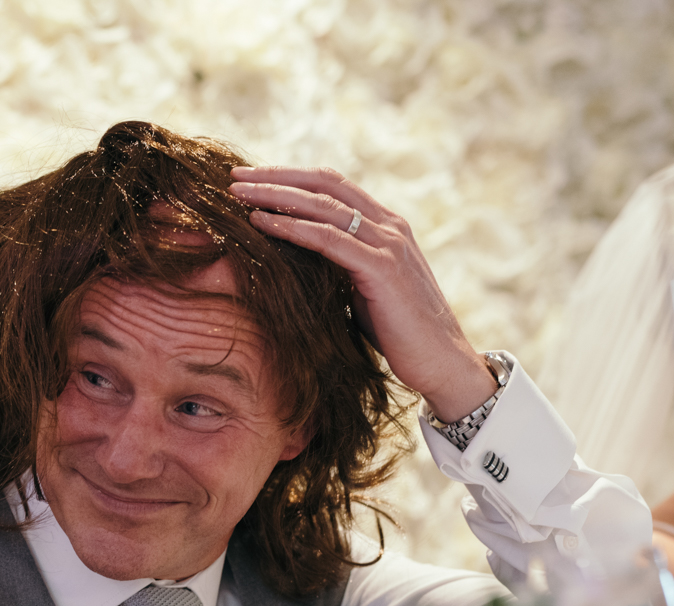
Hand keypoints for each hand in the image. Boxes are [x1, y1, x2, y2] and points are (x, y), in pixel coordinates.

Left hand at [229, 165, 495, 421]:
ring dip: (276, 196)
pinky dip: (292, 228)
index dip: (292, 178)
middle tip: (234, 176)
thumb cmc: (399, 333)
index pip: (333, 187)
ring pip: (323, 206)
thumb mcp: (363, 290)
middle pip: (325, 185)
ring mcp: (388, 244)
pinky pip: (329, 239)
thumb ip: (341, 268)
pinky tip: (261, 224)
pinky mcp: (382, 268)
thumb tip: (300, 265)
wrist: (439, 361)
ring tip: (238, 194)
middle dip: (277, 177)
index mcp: (386, 226)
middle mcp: (389, 226)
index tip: (253, 180)